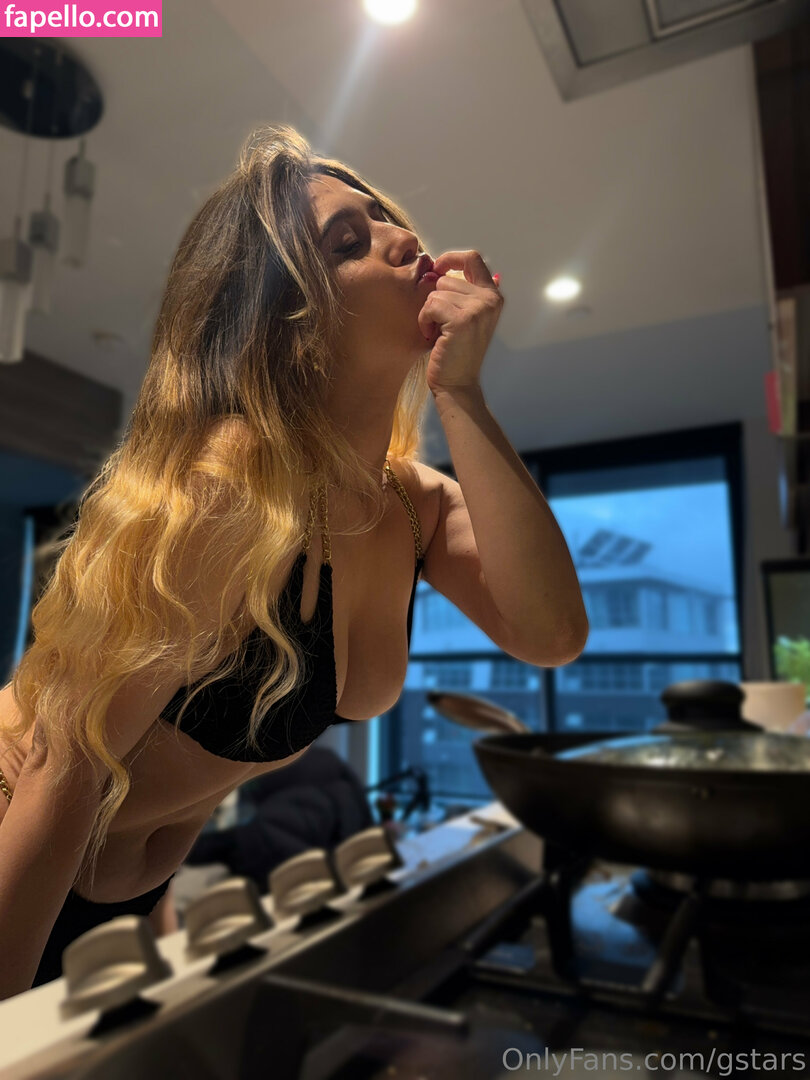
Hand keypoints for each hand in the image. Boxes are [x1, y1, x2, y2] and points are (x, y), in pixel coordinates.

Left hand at [417, 250, 502, 394]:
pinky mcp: (462, 320)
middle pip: (447, 278)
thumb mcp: (466, 317)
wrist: (458, 384)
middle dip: (435, 299)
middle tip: (441, 323)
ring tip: (439, 332)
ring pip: (436, 292)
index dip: (450, 258)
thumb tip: (439, 267)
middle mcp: (490, 300)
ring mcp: (478, 309)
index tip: (437, 267)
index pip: (473, 258)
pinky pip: (431, 305)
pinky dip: (425, 321)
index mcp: (493, 296)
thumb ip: (462, 292)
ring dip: (429, 313)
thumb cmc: (456, 351)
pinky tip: (433, 336)